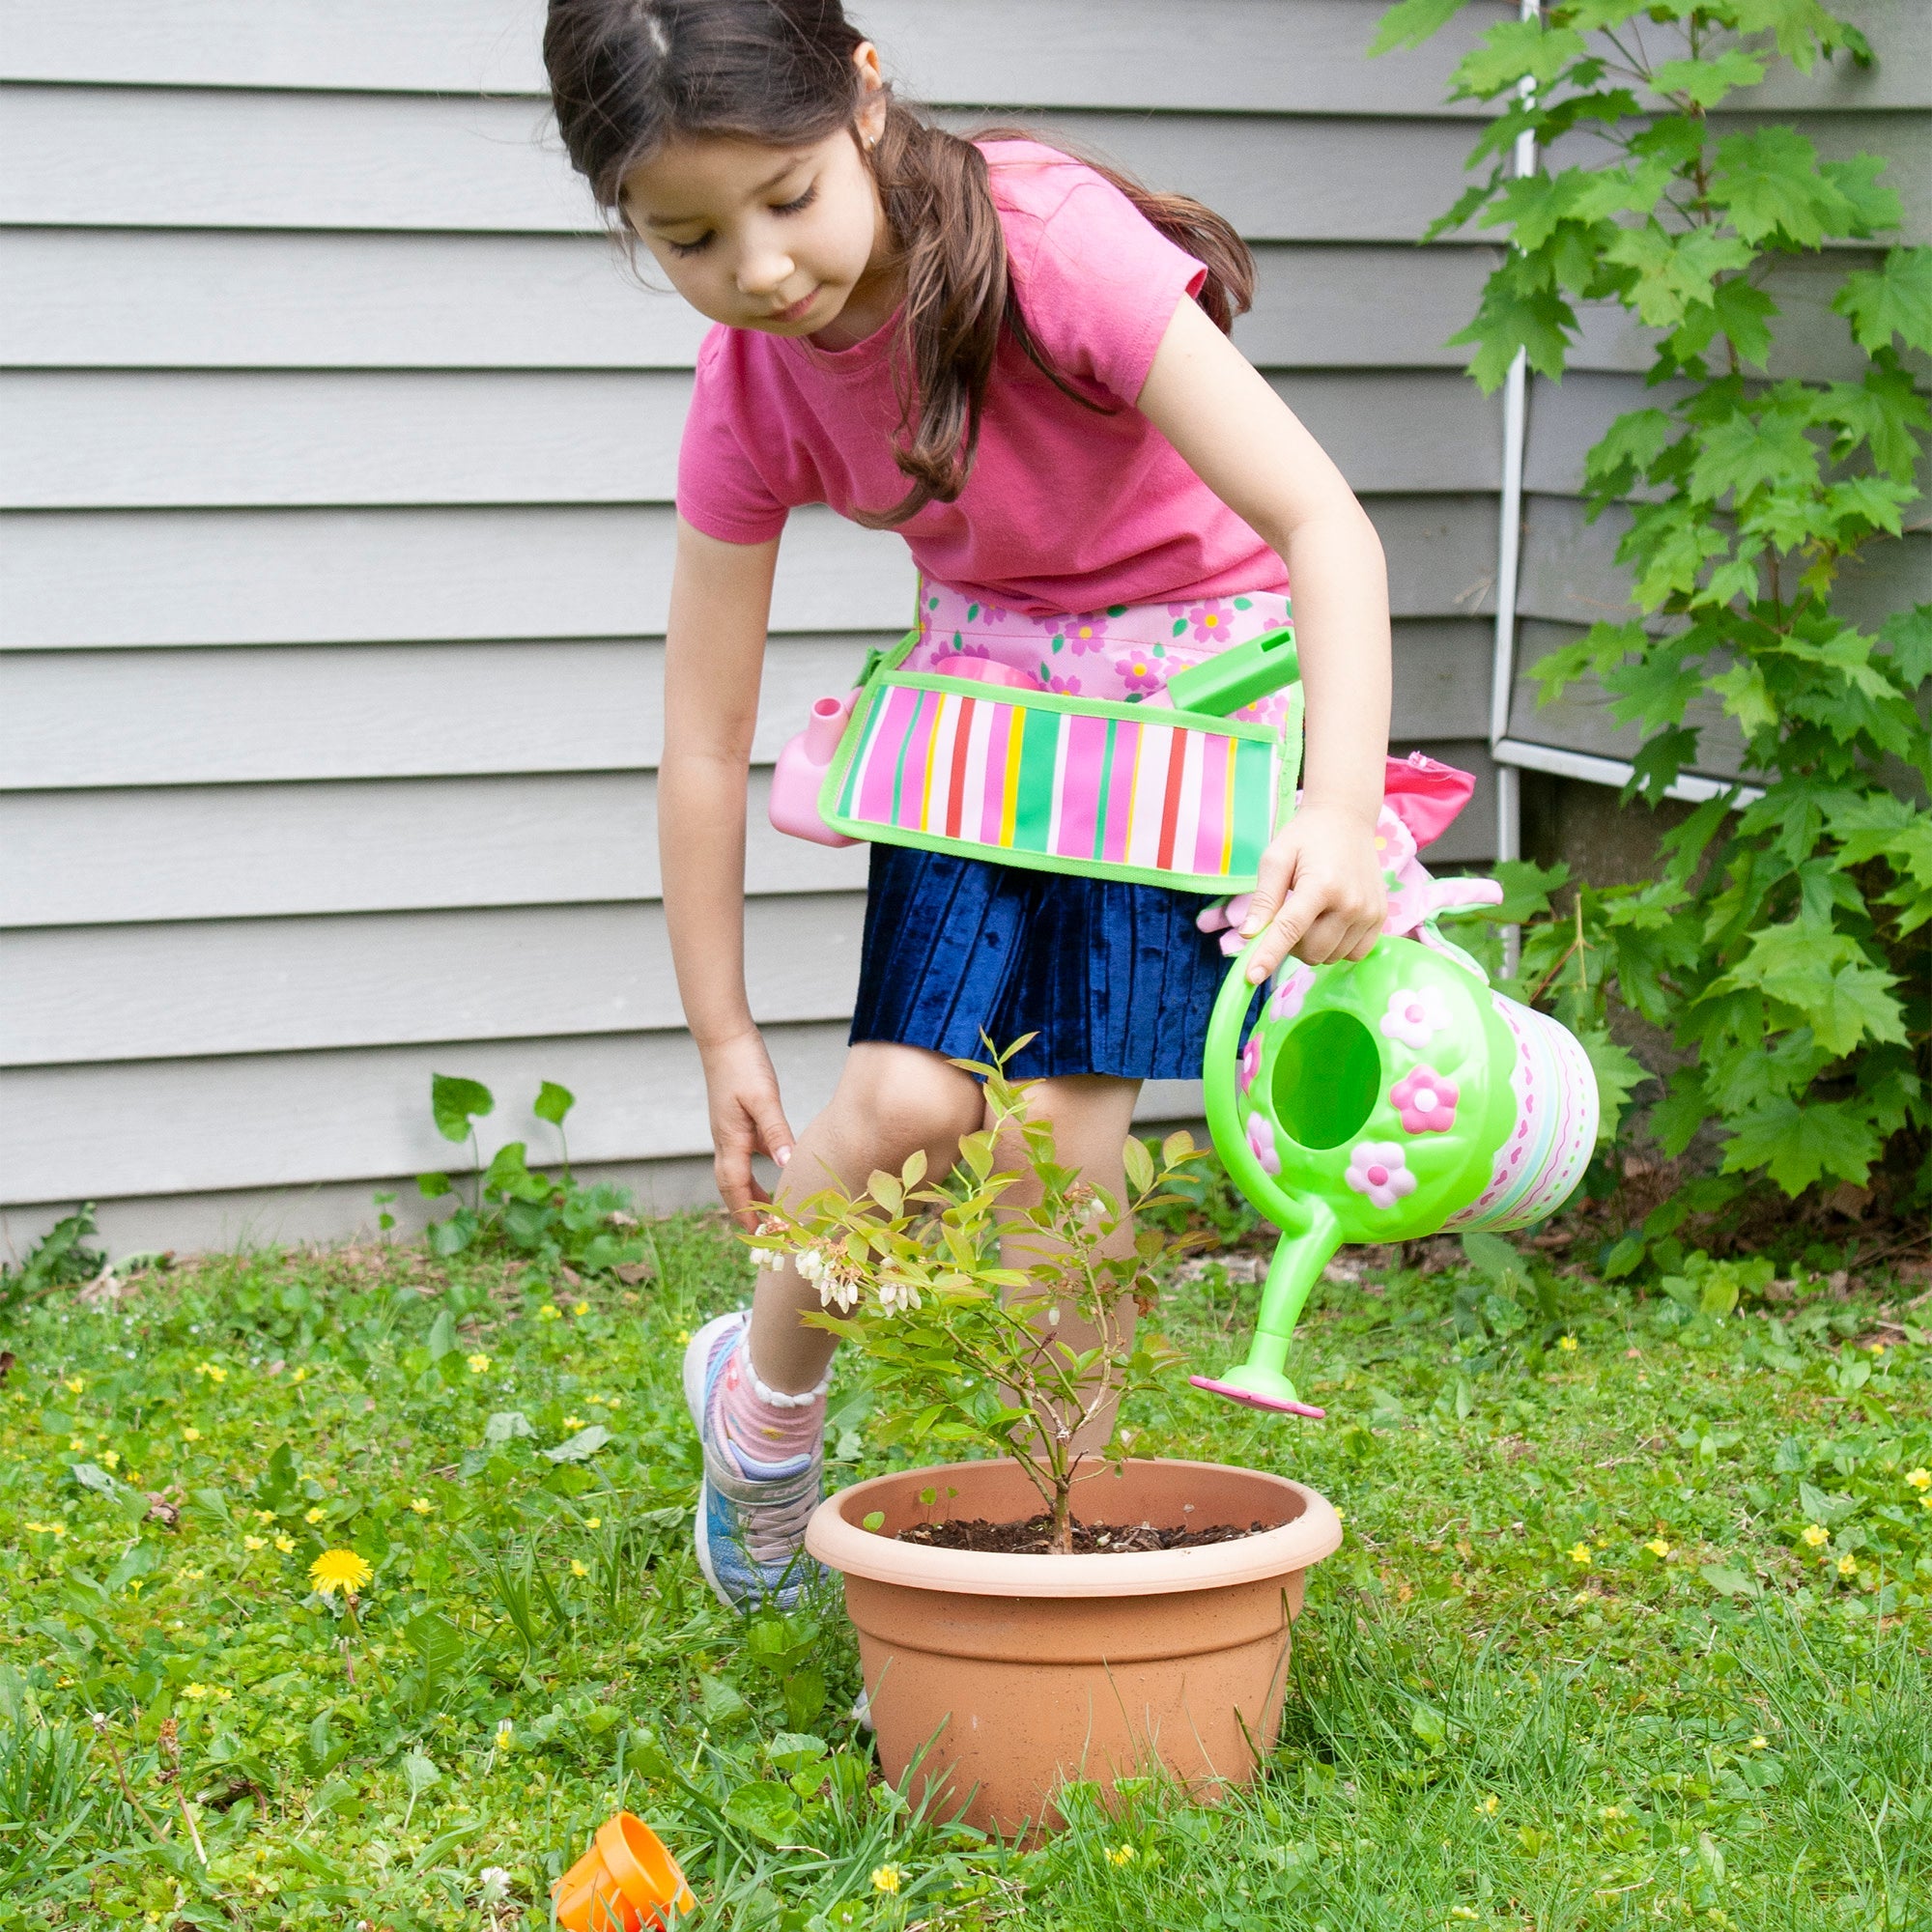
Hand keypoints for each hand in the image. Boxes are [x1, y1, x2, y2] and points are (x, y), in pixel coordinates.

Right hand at [698, 1028, 794, 1225]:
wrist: (724, 1039)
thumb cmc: (744, 1065)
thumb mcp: (764, 1098)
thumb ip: (775, 1131)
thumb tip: (785, 1164)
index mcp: (730, 1139)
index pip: (735, 1187)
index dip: (745, 1212)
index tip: (759, 1235)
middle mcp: (725, 1140)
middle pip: (731, 1185)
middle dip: (744, 1210)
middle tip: (763, 1232)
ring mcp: (728, 1131)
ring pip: (736, 1172)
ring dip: (749, 1192)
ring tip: (768, 1209)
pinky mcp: (735, 1121)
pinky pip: (744, 1155)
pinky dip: (754, 1170)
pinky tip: (774, 1168)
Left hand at [1233, 799, 1386, 981]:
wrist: (1347, 820)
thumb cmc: (1305, 838)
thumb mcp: (1275, 859)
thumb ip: (1263, 899)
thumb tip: (1248, 935)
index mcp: (1321, 885)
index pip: (1290, 930)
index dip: (1269, 956)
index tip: (1252, 977)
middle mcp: (1351, 902)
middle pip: (1311, 951)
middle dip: (1291, 945)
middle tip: (1288, 916)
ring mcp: (1370, 912)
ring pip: (1330, 957)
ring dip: (1313, 946)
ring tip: (1311, 913)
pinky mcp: (1380, 918)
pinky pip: (1353, 954)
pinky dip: (1336, 947)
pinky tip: (1330, 922)